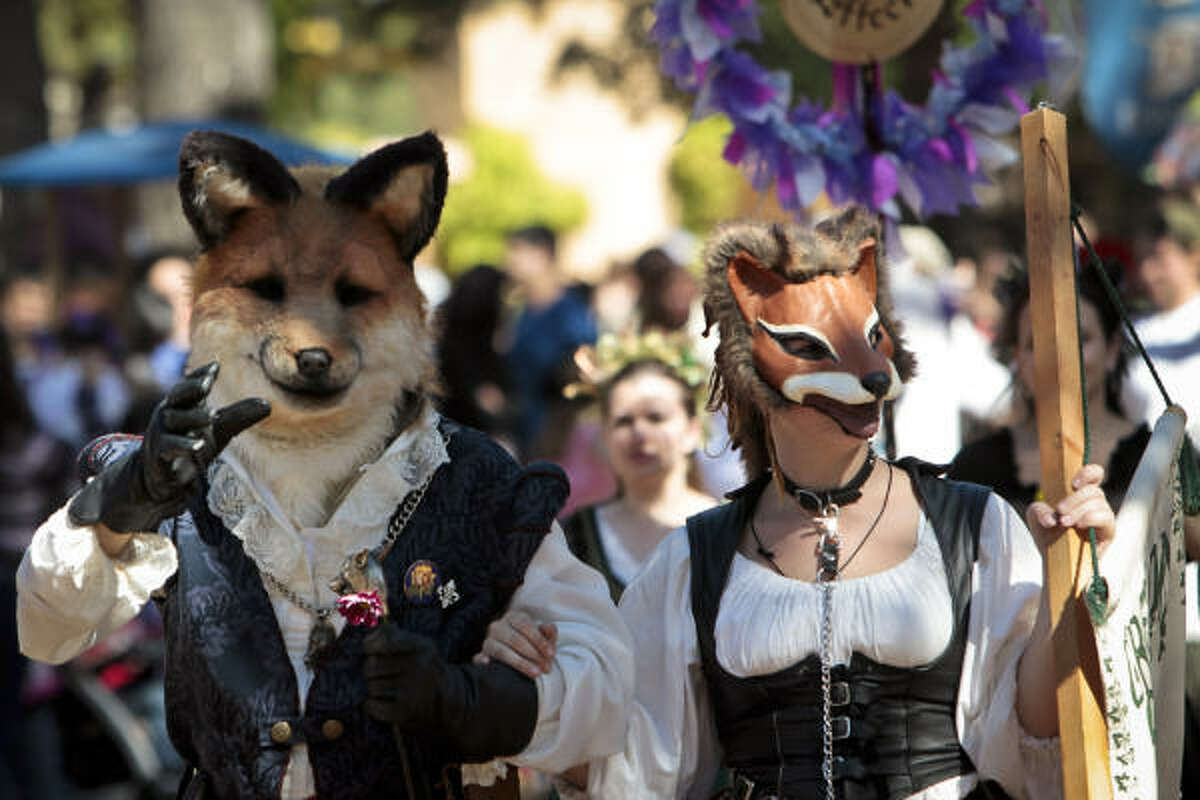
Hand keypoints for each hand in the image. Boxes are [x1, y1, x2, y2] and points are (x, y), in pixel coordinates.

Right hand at [68, 362, 269, 532]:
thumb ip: (240, 416)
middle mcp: (170, 413)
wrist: (161, 477)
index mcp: (184, 404)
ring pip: (174, 419)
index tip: (215, 365)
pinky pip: (169, 446)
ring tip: (212, 416)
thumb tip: (268, 405)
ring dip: (192, 417)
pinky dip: (183, 445)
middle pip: (178, 395)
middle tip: (208, 383)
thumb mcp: (218, 429)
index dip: (201, 374)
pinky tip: (198, 445)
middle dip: (192, 387)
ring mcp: (161, 432)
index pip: (191, 385)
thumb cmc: (190, 444)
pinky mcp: (159, 453)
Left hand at [363, 622, 538, 759]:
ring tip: (387, 689)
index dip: (371, 646)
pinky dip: (374, 706)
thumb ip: (395, 636)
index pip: (385, 641)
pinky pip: (374, 706)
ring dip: (374, 690)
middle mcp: (418, 665)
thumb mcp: (420, 646)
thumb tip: (370, 638)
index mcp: (421, 646)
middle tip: (381, 675)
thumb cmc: (427, 669)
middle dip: (371, 671)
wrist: (451, 702)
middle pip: (372, 666)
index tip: (372, 651)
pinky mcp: (406, 711)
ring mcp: (412, 689)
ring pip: (372, 686)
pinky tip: (383, 703)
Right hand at [473, 610, 556, 677]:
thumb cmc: (534, 646)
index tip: (552, 654)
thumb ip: (549, 632)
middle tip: (546, 668)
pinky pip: (478, 657)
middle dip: (533, 654)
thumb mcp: (543, 638)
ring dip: (519, 662)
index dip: (540, 640)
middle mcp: (498, 626)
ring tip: (535, 673)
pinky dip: (482, 660)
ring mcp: (487, 641)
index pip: (525, 625)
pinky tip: (489, 664)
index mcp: (513, 617)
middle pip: (515, 639)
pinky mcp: (481, 655)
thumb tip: (549, 627)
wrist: (519, 657)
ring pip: (501, 651)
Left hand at [1025, 463, 1115, 556]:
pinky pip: (1105, 518)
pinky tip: (1079, 525)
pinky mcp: (1108, 531)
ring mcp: (1103, 516)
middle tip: (1060, 510)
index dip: (1088, 473)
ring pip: (1098, 503)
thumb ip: (1038, 510)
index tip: (1073, 483)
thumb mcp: (1035, 516)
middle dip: (1075, 499)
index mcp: (1080, 493)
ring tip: (1064, 522)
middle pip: (1093, 490)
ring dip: (1079, 511)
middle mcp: (1095, 502)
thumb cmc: (1047, 532)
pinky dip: (1091, 518)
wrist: (1052, 558)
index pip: (1095, 474)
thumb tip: (1050, 519)